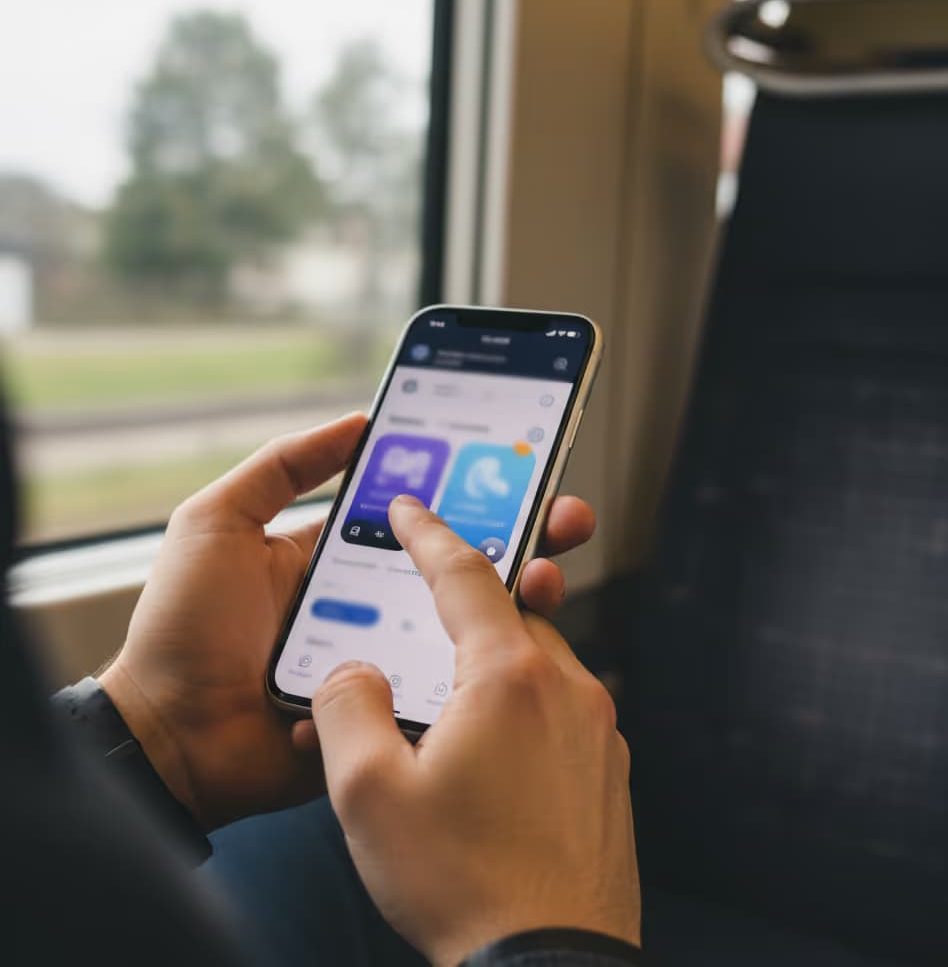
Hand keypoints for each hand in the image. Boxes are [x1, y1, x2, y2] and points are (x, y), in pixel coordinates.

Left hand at [100, 417, 596, 830]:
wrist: (169, 741)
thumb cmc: (183, 627)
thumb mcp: (218, 522)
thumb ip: (283, 467)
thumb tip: (360, 422)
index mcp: (345, 556)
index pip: (423, 517)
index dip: (474, 493)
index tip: (521, 470)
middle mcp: (378, 604)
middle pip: (463, 568)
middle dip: (521, 540)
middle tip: (563, 520)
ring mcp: (391, 659)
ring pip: (469, 627)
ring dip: (518, 600)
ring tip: (544, 578)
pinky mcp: (395, 710)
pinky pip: (448, 688)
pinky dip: (486, 667)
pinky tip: (515, 642)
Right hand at [313, 496, 639, 966]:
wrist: (547, 966)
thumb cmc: (460, 882)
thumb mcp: (368, 793)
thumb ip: (348, 707)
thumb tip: (353, 672)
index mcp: (508, 677)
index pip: (465, 575)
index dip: (430, 533)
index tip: (411, 508)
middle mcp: (566, 689)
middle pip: (509, 615)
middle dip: (464, 605)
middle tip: (425, 612)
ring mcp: (597, 729)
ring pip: (539, 663)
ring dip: (493, 663)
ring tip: (449, 702)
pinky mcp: (608, 769)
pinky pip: (561, 709)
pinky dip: (524, 708)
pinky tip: (492, 755)